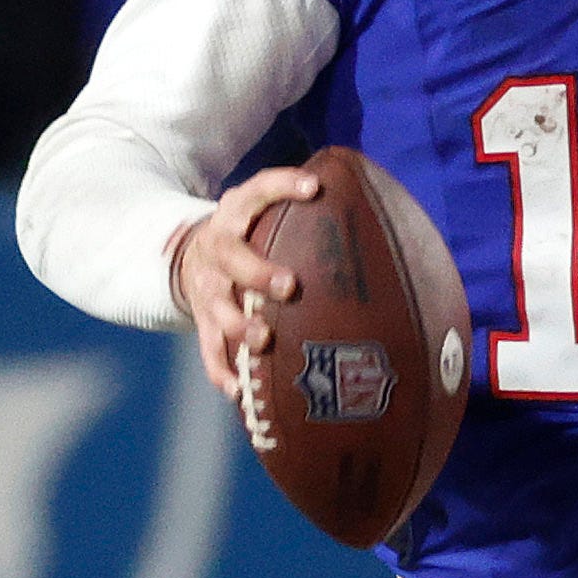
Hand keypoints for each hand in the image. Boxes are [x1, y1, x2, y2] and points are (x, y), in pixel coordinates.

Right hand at [170, 165, 321, 396]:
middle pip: (232, 257)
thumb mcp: (264, 212)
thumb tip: (385, 215)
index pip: (258, 191)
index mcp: (236, 213)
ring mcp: (207, 288)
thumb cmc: (251, 235)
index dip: (283, 186)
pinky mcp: (202, 321)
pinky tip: (241, 391)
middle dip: (259, 272)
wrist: (191, 255)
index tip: (314, 187)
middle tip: (289, 286)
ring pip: (218, 308)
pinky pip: (209, 350)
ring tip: (263, 339)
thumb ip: (306, 213)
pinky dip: (222, 371)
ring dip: (240, 325)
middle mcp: (217, 249)